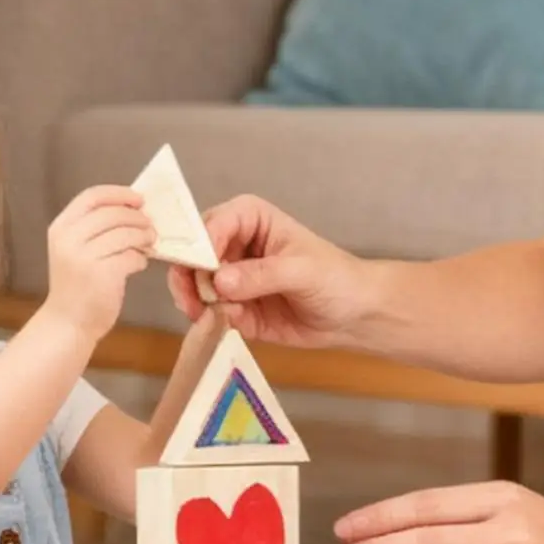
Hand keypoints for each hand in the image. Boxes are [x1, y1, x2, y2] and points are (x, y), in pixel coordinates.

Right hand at [42, 187, 155, 341]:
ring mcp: (84, 257)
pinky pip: (131, 257)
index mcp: (61, 228)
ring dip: (143, 237)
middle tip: (151, 226)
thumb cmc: (77, 285)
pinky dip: (140, 259)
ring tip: (149, 243)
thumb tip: (133, 211)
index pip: (92, 197)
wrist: (68, 322)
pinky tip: (139, 264)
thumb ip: (94, 230)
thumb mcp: (75, 250)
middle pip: (112, 214)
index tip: (139, 199)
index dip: (119, 194)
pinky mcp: (102, 275)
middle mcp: (69, 239)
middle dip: (137, 218)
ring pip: (125, 234)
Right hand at [172, 194, 375, 346]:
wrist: (355, 315)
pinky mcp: (234, 308)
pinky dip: (209, 320)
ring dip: (194, 301)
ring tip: (207, 315)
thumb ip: (261, 275)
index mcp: (250, 218)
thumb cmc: (336, 278)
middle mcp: (233, 244)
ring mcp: (231, 278)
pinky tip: (222, 325)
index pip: (211, 224)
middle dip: (189, 277)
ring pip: (194, 285)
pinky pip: (209, 312)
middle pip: (192, 254)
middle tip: (195, 300)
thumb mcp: (302, 271)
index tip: (203, 270)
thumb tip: (220, 282)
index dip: (200, 246)